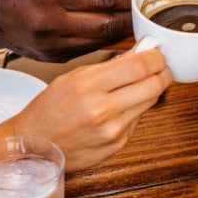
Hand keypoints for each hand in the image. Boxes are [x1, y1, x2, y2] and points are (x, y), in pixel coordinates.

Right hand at [0, 0, 135, 61]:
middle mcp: (51, 22)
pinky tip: (123, 35)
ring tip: (146, 23)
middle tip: (156, 11)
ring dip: (128, 34)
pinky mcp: (56, 59)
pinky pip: (92, 51)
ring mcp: (53, 45)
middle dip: (136, 18)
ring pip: (104, 42)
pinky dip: (110, 42)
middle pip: (108, 25)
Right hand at [11, 46, 171, 171]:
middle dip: (162, 72)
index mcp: (88, 85)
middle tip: (159, 67)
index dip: (156, 57)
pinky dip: (136, 109)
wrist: (34, 147)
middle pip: (155, 85)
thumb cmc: (50, 109)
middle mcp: (103, 109)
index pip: (140, 65)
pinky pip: (139, 119)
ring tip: (138, 84)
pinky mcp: (118, 144)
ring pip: (151, 102)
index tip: (156, 53)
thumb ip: (111, 65)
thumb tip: (142, 51)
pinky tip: (121, 107)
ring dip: (151, 90)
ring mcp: (113, 130)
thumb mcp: (74, 77)